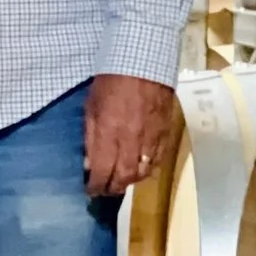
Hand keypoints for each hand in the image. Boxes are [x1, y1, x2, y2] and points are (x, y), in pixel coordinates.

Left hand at [85, 73, 184, 197]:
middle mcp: (132, 140)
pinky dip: (147, 170)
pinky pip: (158, 161)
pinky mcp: (166, 134)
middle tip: (105, 190)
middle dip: (113, 188)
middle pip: (125, 177)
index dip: (96, 185)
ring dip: (130, 181)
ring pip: (144, 172)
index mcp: (110, 131)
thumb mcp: (91, 107)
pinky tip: (139, 169)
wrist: (143, 64)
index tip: (90, 191)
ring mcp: (152, 138)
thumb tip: (89, 164)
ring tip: (121, 181)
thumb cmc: (110, 82)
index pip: (103, 170)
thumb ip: (91, 137)